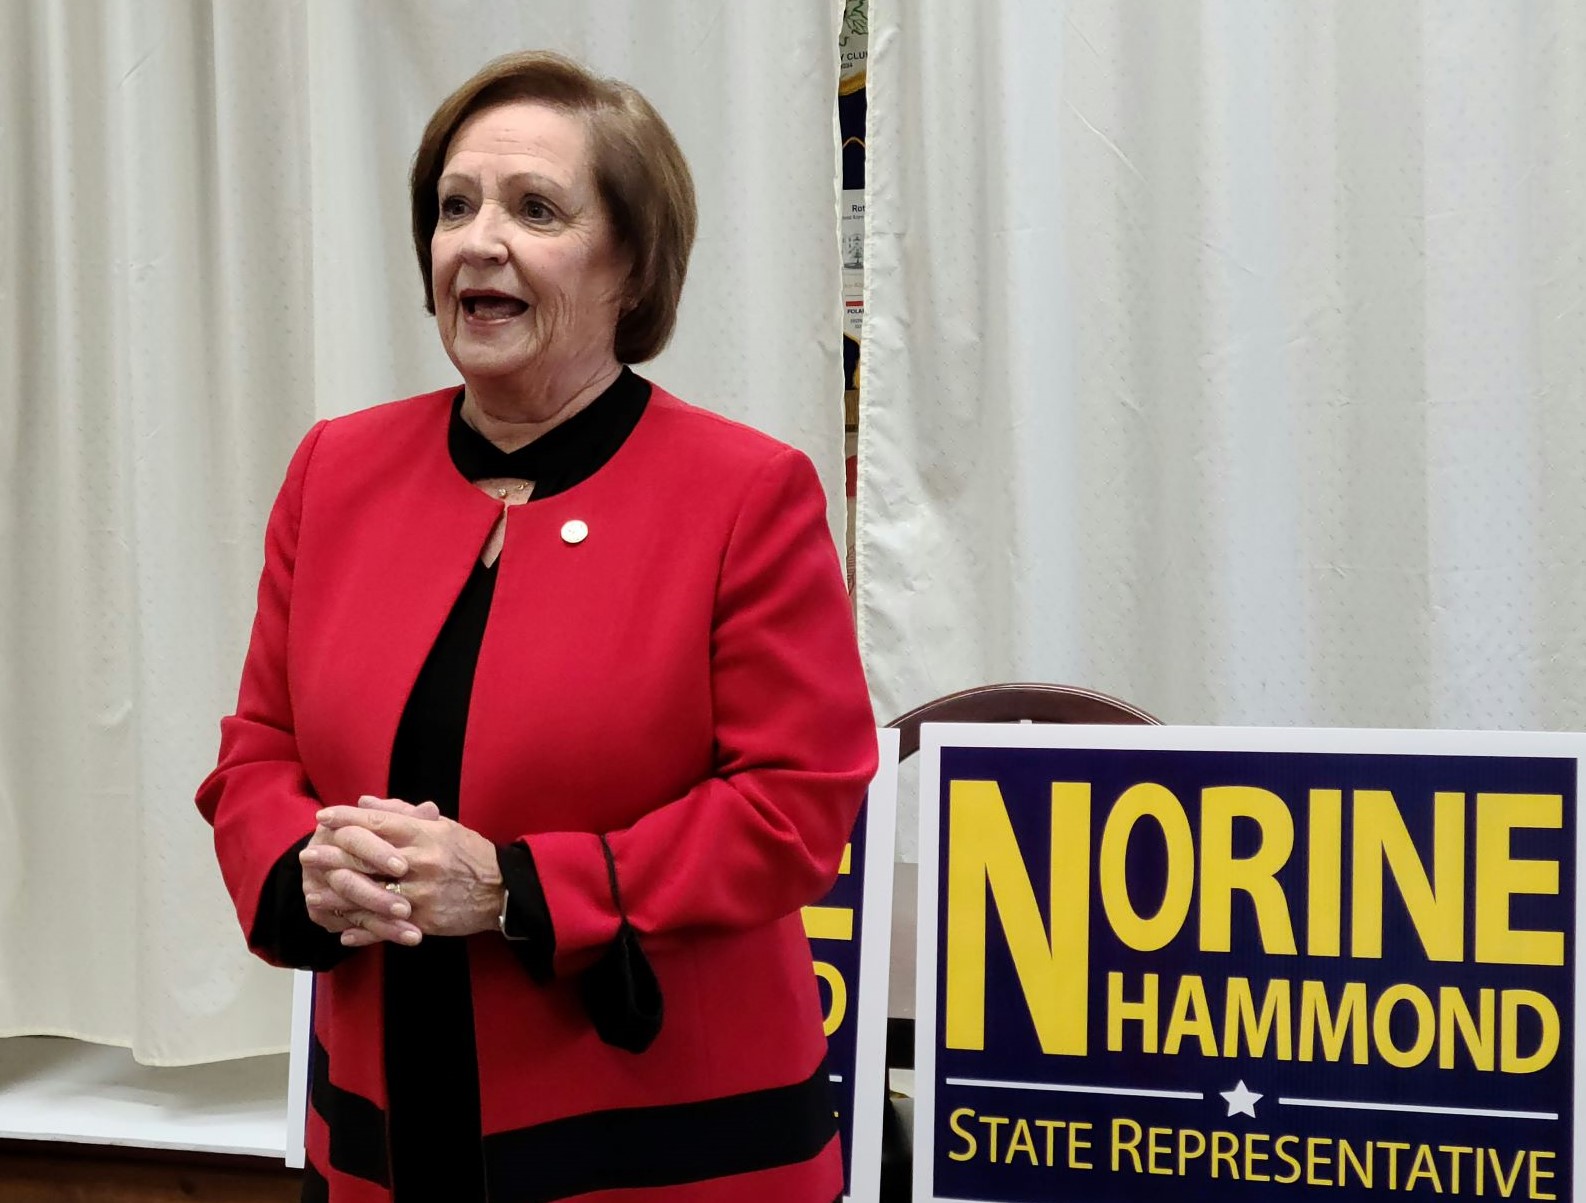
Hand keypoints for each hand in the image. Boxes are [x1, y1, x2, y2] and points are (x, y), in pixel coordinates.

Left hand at [313, 798, 504, 945]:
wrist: (502, 890)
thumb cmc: (469, 854)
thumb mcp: (441, 826)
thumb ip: (403, 814)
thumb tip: (364, 802)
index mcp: (424, 834)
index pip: (377, 822)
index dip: (347, 818)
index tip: (323, 817)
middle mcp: (419, 861)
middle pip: (365, 856)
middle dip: (332, 854)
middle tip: (307, 853)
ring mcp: (420, 892)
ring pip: (369, 893)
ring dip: (338, 894)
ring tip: (313, 893)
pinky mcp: (424, 919)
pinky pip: (386, 926)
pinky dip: (362, 930)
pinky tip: (343, 930)